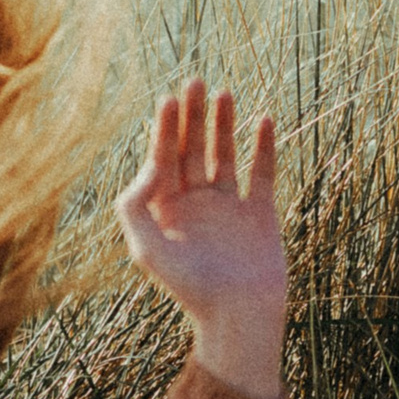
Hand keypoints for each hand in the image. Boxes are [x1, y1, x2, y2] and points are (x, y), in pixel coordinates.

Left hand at [114, 80, 288, 398]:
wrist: (239, 316)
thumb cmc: (189, 288)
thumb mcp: (146, 248)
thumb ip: (135, 205)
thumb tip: (150, 165)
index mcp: (164, 212)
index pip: (162, 160)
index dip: (165, 129)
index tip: (170, 99)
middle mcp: (193, 206)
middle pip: (190, 150)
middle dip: (191, 117)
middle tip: (195, 81)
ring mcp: (227, 208)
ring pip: (223, 155)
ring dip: (223, 125)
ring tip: (224, 93)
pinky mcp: (258, 214)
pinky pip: (261, 173)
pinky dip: (264, 147)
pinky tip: (264, 119)